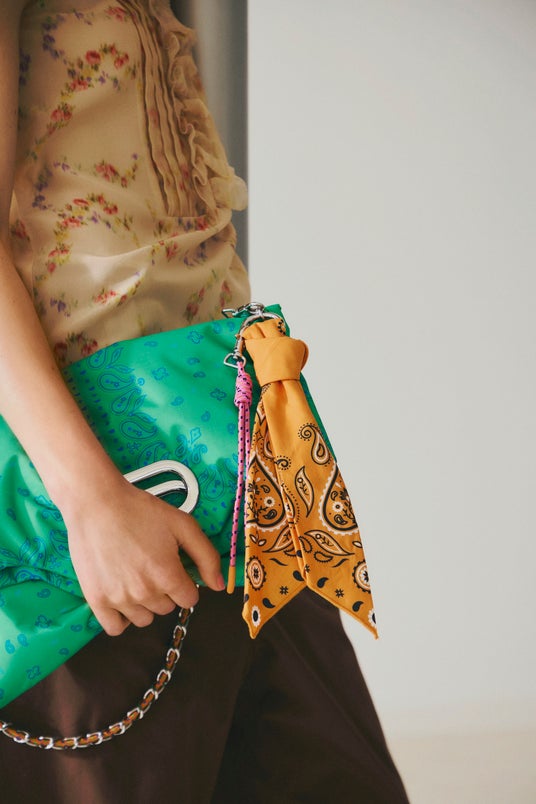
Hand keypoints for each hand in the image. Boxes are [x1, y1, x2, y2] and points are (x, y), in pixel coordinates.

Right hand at [64, 476, 223, 635]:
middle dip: (164, 590)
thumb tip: (220, 585)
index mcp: (168, 576)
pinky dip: (122, 618)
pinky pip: (116, 628)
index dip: (184, 583)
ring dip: (144, 604)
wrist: (97, 503)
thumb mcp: (183, 524)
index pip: (189, 599)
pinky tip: (122, 596)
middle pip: (166, 608)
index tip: (172, 567)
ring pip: (144, 619)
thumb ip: (206, 556)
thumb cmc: (140, 510)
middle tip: (151, 565)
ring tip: (134, 576)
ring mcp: (119, 599)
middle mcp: (145, 592)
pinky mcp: (96, 600)